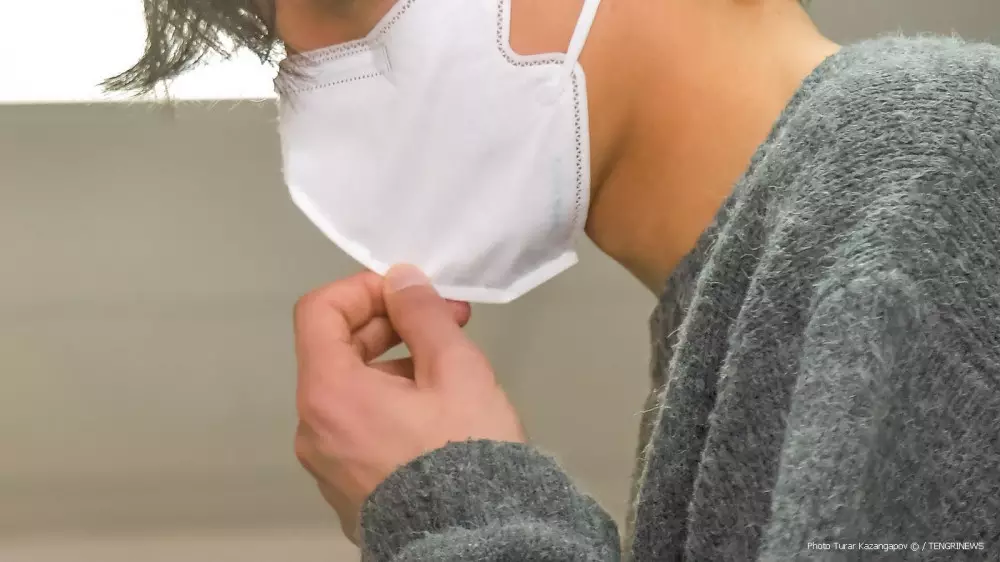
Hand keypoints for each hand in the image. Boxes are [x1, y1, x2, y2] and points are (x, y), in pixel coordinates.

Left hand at [292, 265, 525, 542]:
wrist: (475, 545)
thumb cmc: (464, 451)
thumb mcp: (456, 369)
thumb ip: (423, 314)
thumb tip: (399, 279)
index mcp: (329, 393)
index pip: (319, 311)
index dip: (364, 288)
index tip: (410, 293)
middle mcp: (314, 429)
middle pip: (336, 351)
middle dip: (392, 326)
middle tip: (451, 322)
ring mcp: (327, 465)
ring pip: (352, 391)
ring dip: (396, 366)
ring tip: (452, 373)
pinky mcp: (348, 491)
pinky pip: (359, 429)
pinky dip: (390, 406)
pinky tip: (437, 416)